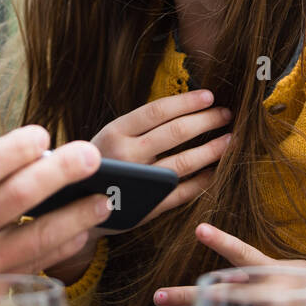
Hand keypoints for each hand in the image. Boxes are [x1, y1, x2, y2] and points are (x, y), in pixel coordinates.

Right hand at [0, 126, 112, 305]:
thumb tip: (14, 159)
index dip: (17, 148)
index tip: (43, 135)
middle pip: (15, 197)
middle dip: (61, 172)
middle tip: (90, 156)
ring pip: (35, 238)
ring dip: (76, 215)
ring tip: (101, 200)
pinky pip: (33, 268)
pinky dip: (61, 248)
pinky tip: (78, 233)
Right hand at [90, 90, 231, 230]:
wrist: (76, 208)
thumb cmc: (102, 163)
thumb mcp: (109, 137)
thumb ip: (139, 125)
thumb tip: (184, 106)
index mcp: (115, 132)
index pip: (158, 111)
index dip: (187, 102)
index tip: (210, 96)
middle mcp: (126, 155)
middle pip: (176, 132)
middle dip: (207, 120)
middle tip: (227, 114)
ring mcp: (139, 182)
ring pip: (184, 162)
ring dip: (212, 149)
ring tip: (229, 140)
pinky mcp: (149, 207)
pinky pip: (183, 191)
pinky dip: (203, 180)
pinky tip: (215, 170)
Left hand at [151, 223, 305, 305]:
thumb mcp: (287, 266)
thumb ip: (257, 268)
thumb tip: (228, 267)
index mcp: (273, 270)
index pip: (243, 253)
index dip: (221, 240)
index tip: (200, 229)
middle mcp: (271, 293)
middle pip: (223, 294)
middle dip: (188, 297)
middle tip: (160, 296)